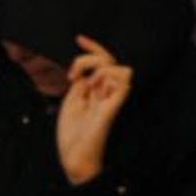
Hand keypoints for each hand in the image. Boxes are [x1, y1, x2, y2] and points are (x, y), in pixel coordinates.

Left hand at [57, 35, 132, 185]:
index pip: (102, 62)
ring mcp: (112, 100)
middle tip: (73, 75)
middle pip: (109, 60)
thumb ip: (81, 83)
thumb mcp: (72, 101)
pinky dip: (108, 80)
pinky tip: (94, 92)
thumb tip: (88, 70)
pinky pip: (123, 83)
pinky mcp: (114, 108)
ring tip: (87, 87)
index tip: (79, 38)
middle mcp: (107, 93)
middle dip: (89, 58)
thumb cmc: (72, 134)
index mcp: (97, 91)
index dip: (93, 48)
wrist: (74, 157)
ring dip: (99, 71)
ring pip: (118, 68)